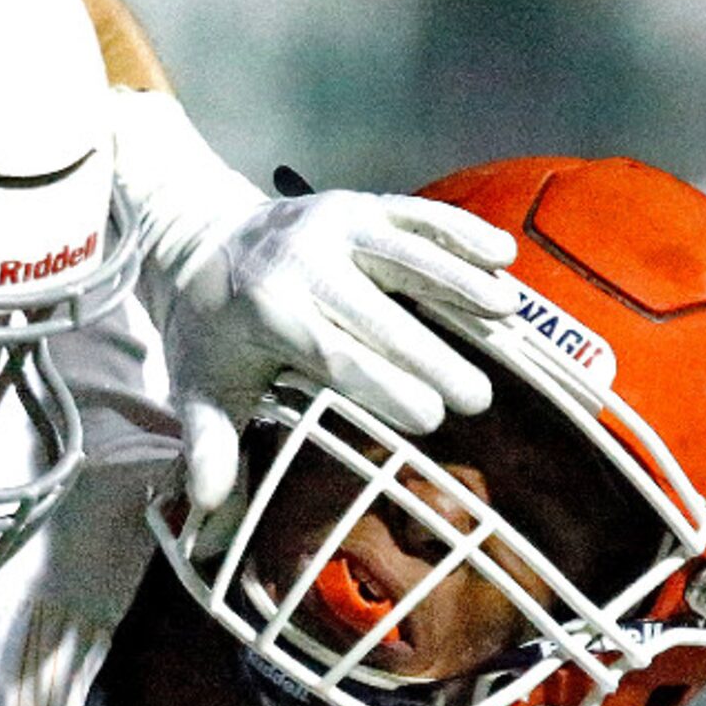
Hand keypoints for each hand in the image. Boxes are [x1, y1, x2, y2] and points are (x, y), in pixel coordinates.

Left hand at [109, 88, 518, 515]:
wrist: (198, 240)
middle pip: (381, 314)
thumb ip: (207, 442)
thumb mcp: (199, 386)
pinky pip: (415, 214)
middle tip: (478, 398)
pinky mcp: (358, 203)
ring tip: (506, 314)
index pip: (335, 356)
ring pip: (408, 254)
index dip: (383, 386)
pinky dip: (459, 232)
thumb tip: (204, 502)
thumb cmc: (210, 330)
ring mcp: (335, 223)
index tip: (429, 419)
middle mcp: (304, 260)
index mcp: (267, 310)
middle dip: (433, 356)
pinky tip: (503, 255)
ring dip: (460, 282)